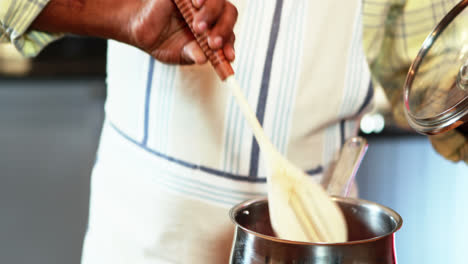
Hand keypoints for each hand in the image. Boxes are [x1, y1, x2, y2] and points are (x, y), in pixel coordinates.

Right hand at [32, 0, 236, 64]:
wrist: (137, 28)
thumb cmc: (161, 42)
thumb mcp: (177, 54)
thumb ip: (191, 55)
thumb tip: (203, 59)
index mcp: (212, 32)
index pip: (229, 35)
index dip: (231, 44)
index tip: (227, 56)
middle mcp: (210, 15)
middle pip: (229, 14)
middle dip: (224, 29)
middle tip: (213, 42)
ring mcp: (199, 2)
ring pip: (218, 1)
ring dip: (212, 14)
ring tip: (198, 27)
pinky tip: (196, 4)